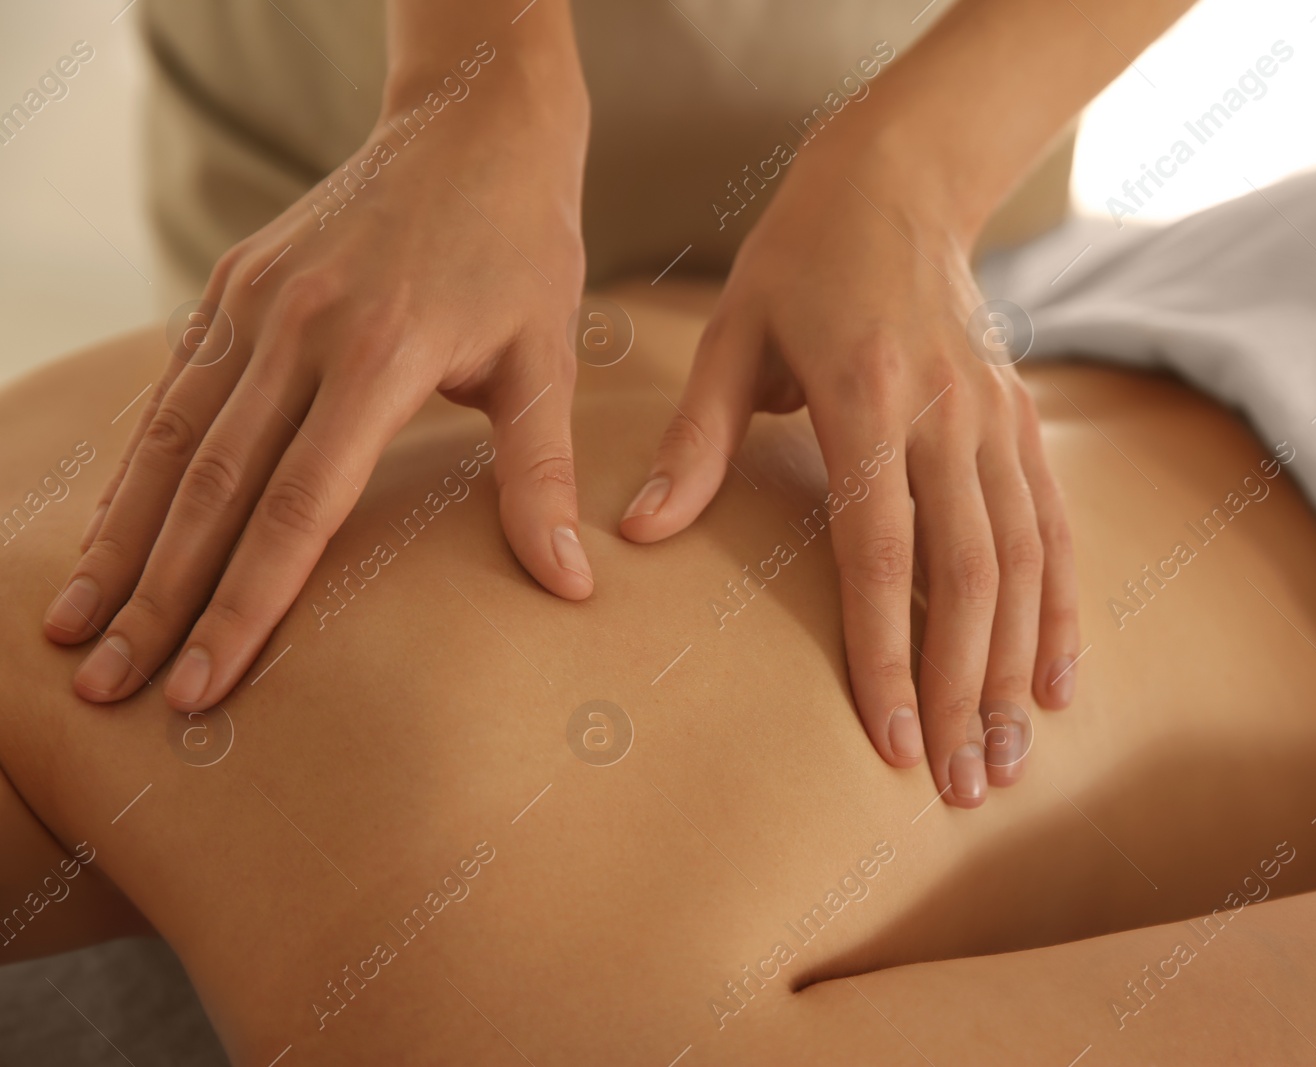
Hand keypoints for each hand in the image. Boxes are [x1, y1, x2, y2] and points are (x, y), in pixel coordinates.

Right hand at [44, 58, 591, 709]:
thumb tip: (572, 584)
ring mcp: (253, 301)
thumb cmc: (522, 251)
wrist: (473, 126)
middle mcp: (298, 330)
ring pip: (167, 440)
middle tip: (110, 688)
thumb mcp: (548, 358)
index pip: (298, 508)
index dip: (245, 605)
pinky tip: (112, 530)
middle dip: (156, 598)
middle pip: (210, 488)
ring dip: (119, 541)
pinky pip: (172, 390)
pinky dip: (134, 466)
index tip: (204, 685)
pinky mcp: (231, 282)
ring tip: (78, 626)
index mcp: (380, 356)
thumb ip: (542, 475)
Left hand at [618, 152, 1079, 807]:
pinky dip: (1061, 609)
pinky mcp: (1022, 421)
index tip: (888, 744)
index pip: (883, 553)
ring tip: (1006, 759)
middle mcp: (948, 417)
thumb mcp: (731, 333)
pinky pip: (1053, 529)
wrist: (900, 179)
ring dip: (1016, 668)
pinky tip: (1056, 681)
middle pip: (970, 579)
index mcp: (869, 400)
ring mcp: (997, 420)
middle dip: (963, 691)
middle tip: (959, 785)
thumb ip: (695, 439)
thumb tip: (642, 534)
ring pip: (1024, 565)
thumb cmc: (801, 258)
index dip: (887, 655)